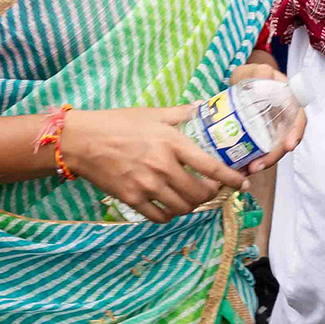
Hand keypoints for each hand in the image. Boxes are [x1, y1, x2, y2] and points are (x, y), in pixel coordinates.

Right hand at [59, 104, 249, 220]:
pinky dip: (169, 215)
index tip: (243, 183)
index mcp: (171, 142)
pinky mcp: (132, 199)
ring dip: (192, 206)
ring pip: (182, 207)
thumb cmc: (117, 123)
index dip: (231, 178)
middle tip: (212, 189)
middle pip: (199, 193)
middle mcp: (163, 166)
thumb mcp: (152, 113)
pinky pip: (160, 216)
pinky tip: (170, 207)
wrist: (81, 141)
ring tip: (191, 198)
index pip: (211, 166)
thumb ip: (181, 113)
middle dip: (211, 194)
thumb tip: (203, 106)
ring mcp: (147, 185)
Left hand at [225, 55, 305, 164]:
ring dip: (264, 162)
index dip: (296, 133)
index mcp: (288, 101)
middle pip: (286, 140)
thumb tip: (266, 74)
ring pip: (274, 149)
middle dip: (274, 156)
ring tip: (249, 169)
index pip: (298, 119)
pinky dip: (255, 160)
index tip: (288, 145)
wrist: (240, 85)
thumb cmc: (250, 76)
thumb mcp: (252, 71)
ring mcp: (274, 129)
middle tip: (257, 166)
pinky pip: (263, 151)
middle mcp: (285, 118)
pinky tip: (243, 168)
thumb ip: (258, 71)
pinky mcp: (263, 137)